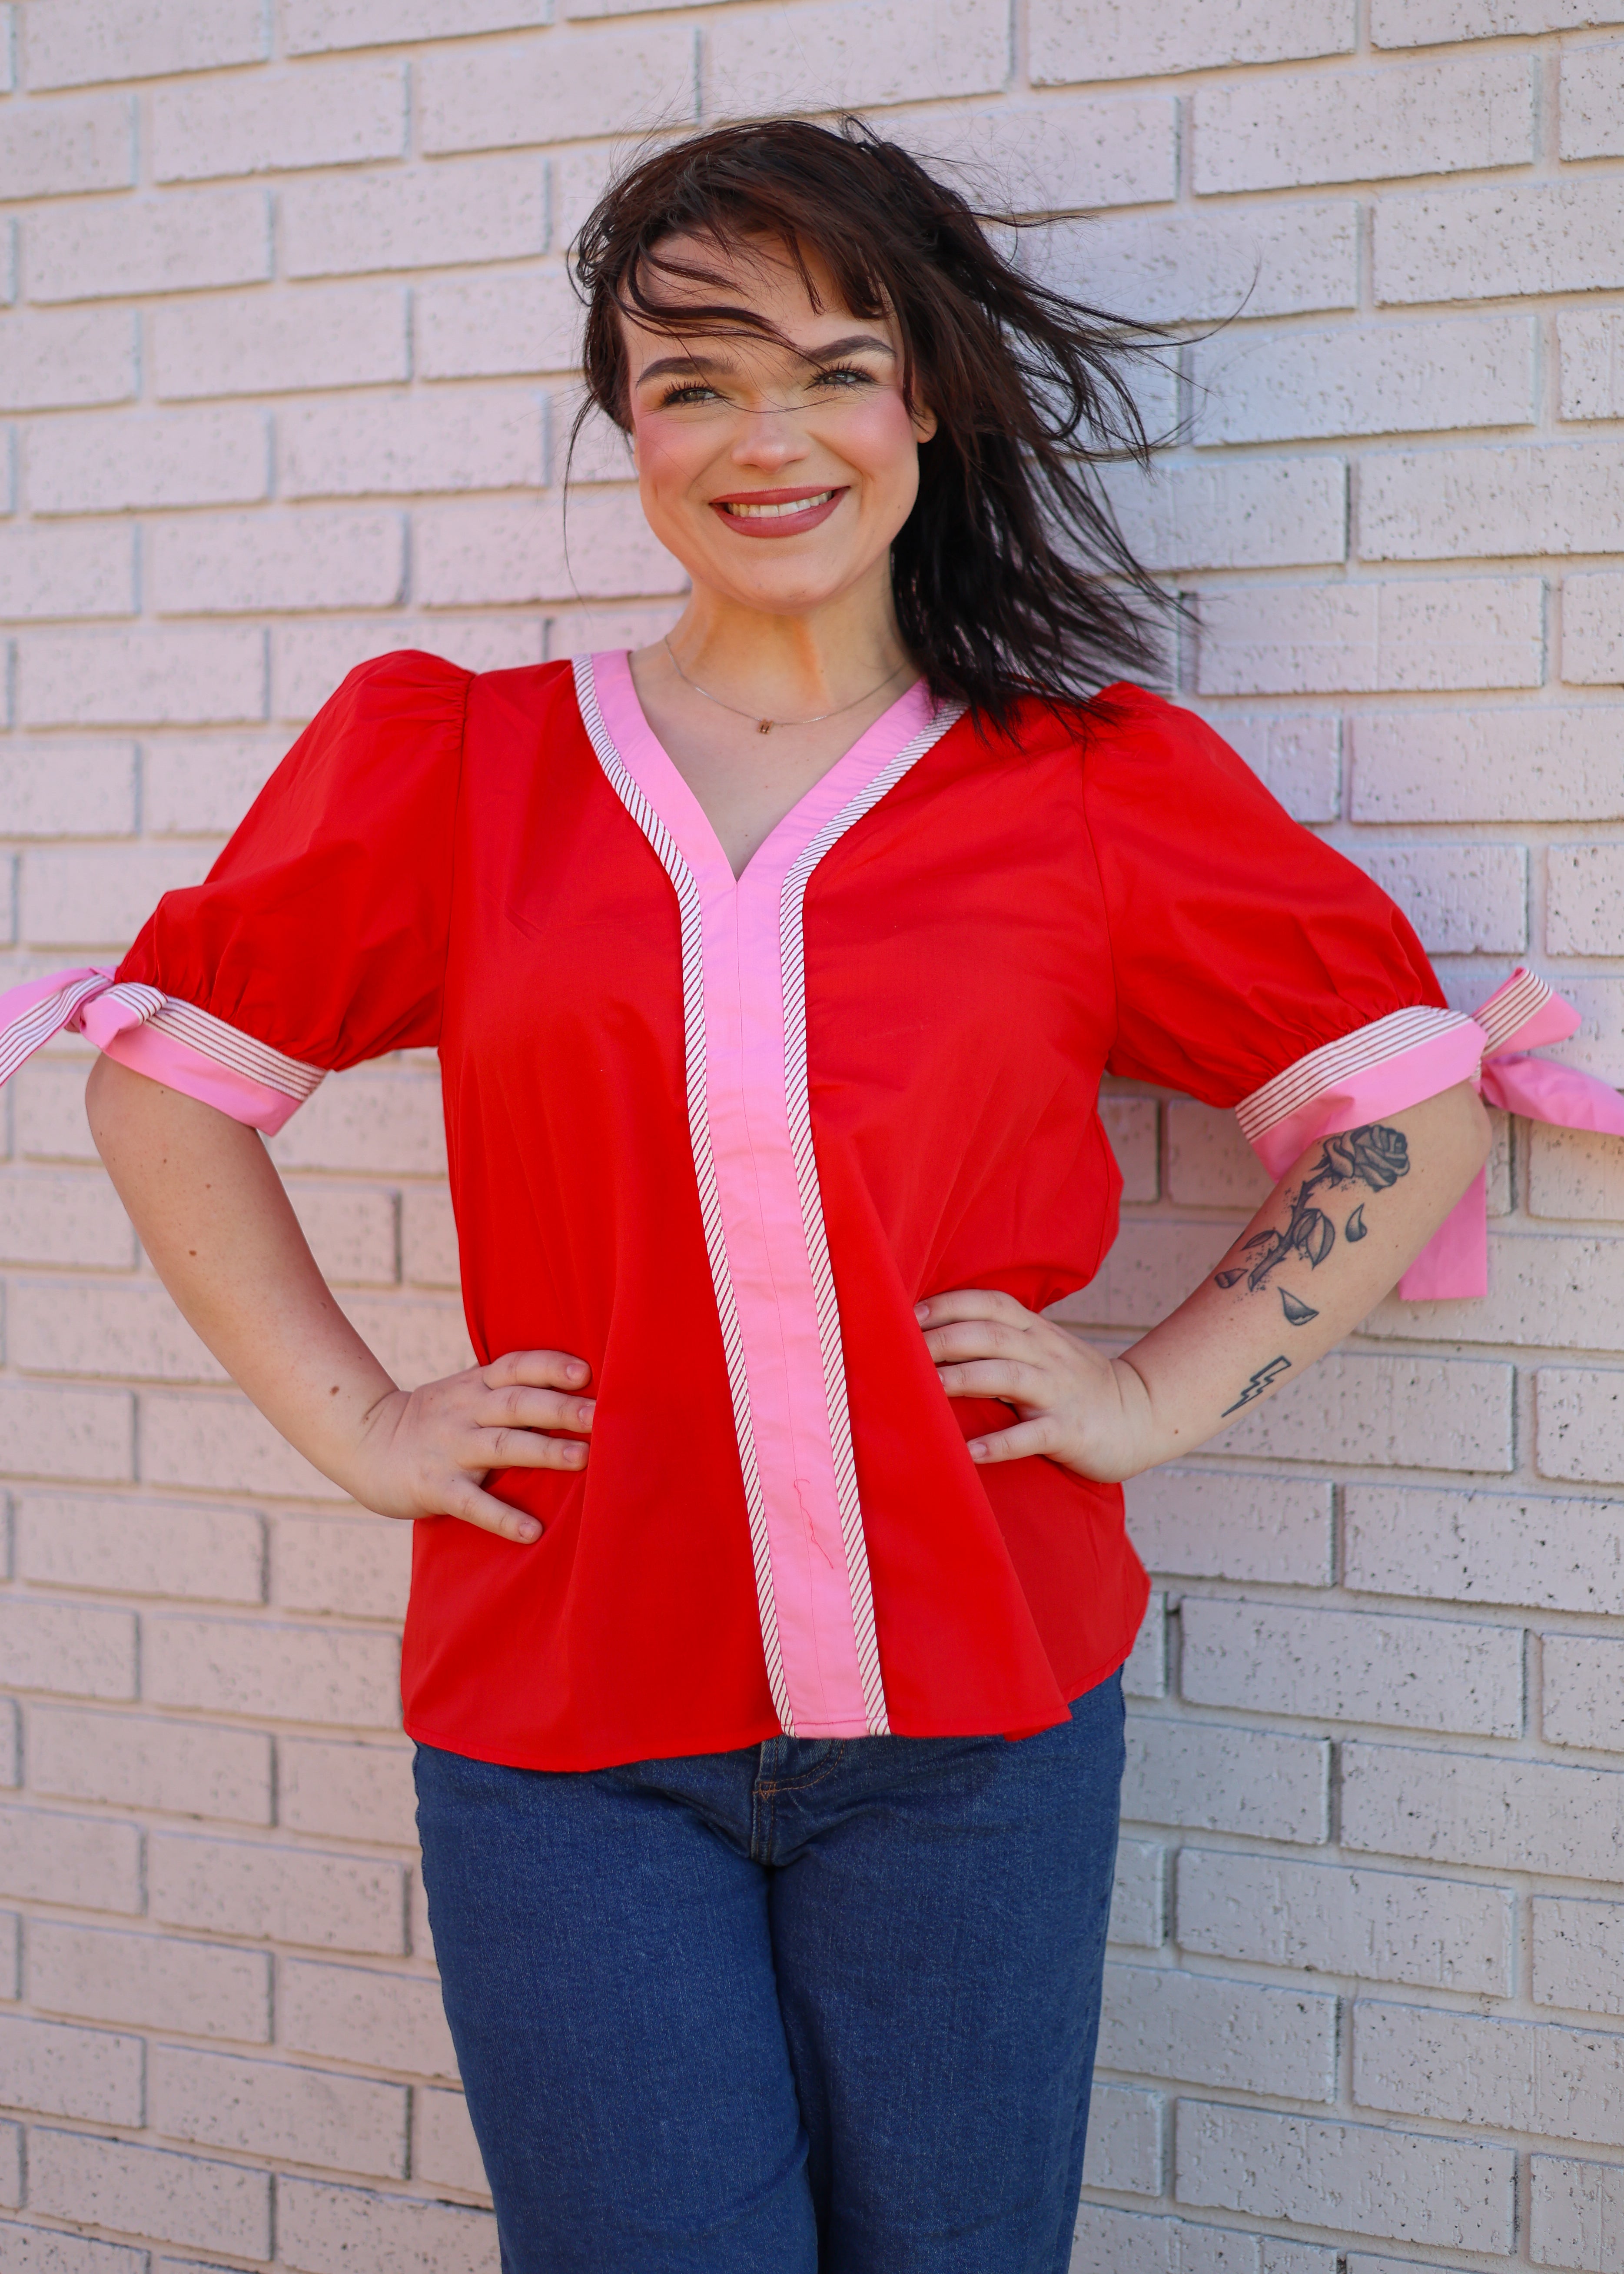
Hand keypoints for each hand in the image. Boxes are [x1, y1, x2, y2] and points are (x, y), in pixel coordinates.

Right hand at [348, 1347, 593, 1543]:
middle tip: (601, 1416)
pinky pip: (472, 1503)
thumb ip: (508, 1389)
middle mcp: (465, 1411)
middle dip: (561, 1409)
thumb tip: (575, 1387)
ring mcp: (449, 1449)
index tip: (586, 1371)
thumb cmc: (434, 1420)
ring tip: (583, 1459)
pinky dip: (502, 1516)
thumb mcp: (465, 1392)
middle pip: (518, 1404)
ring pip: (501, 1446)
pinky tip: (532, 1531)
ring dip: (544, 1452)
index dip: (549, 1366)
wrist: (364, 1442)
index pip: (516, 1366)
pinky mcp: (434, 1487)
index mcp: (476, 1385)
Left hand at [917, 1289, 1158, 1482]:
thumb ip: (1000, 1338)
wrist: (1140, 1415)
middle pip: (990, 1335)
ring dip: (964, 1378)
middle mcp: (1045, 1354)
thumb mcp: (1042, 1349)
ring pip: (1007, 1376)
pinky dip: (1000, 1442)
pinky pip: (1032, 1435)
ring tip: (926, 1387)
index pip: (989, 1303)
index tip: (907, 1312)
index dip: (949, 1304)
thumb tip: (937, 1334)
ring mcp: (1058, 1392)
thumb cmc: (1073, 1384)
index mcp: (1036, 1331)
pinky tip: (970, 1452)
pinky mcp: (1070, 1430)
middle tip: (901, 1348)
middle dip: (944, 1338)